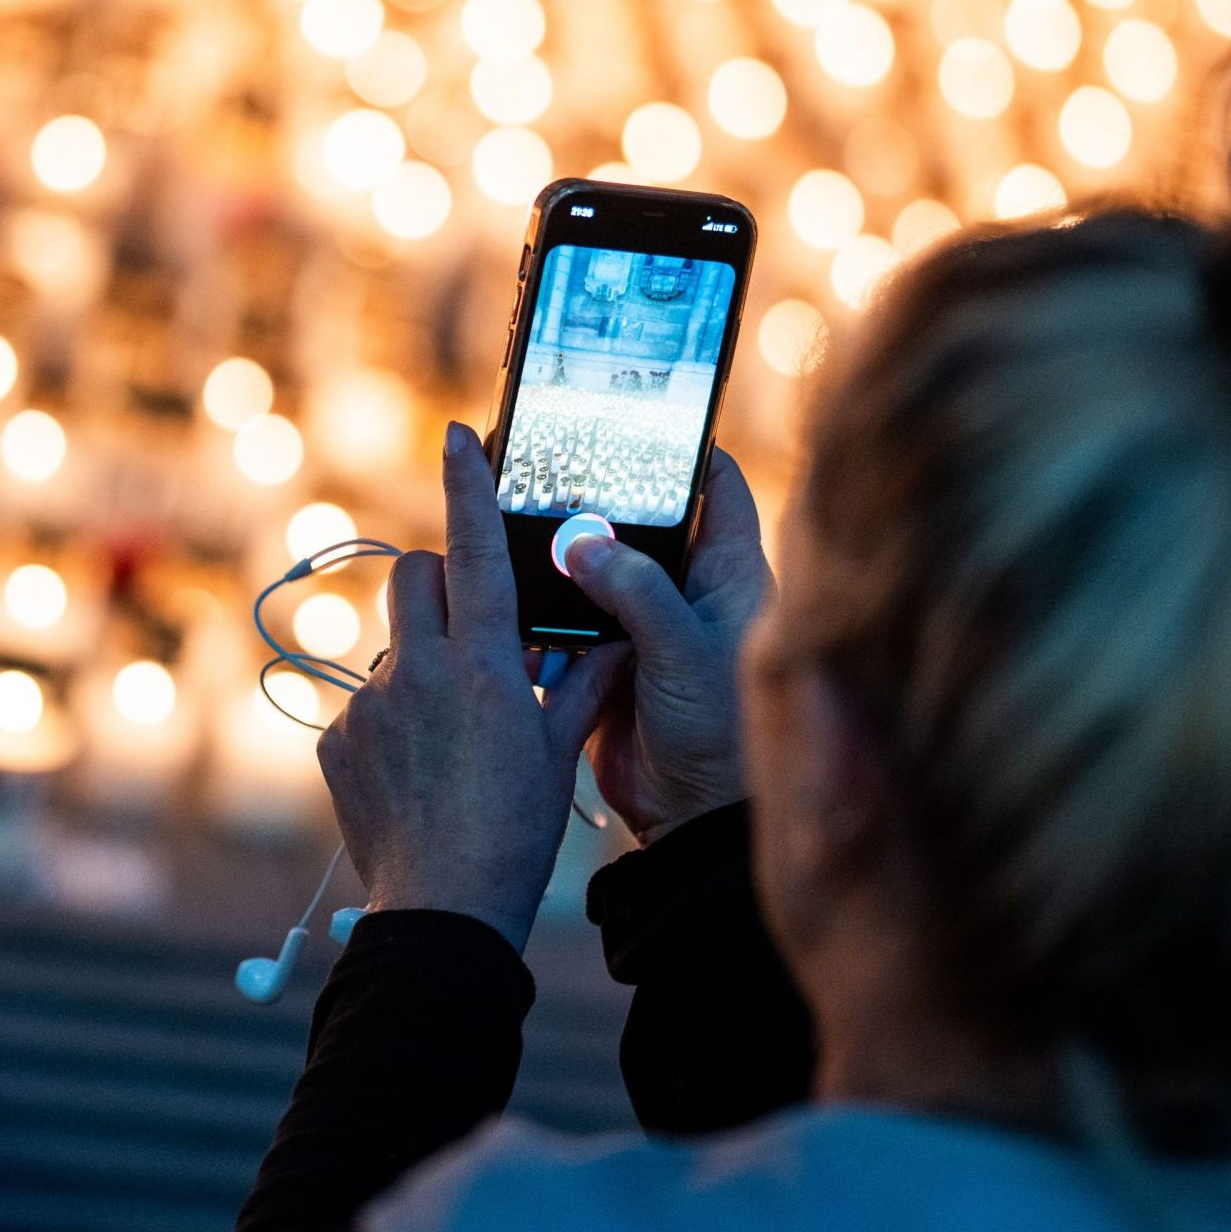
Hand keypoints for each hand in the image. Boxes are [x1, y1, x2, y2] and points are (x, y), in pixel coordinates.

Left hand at [316, 421, 602, 951]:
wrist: (442, 910)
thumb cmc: (515, 829)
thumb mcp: (556, 750)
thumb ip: (577, 683)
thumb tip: (607, 638)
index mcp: (483, 663)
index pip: (476, 549)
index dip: (469, 485)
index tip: (461, 435)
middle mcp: (419, 669)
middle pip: (415, 577)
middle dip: (439, 582)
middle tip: (470, 627)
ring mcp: (370, 703)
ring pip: (391, 642)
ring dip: (419, 657)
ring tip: (448, 723)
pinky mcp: (336, 738)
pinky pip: (365, 700)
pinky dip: (392, 717)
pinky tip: (417, 767)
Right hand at [550, 447, 772, 843]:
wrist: (690, 818)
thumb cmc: (716, 732)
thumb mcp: (684, 651)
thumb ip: (637, 591)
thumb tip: (582, 542)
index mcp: (726, 573)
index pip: (713, 486)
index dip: (680, 447)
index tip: (636, 413)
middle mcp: (686, 589)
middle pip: (640, 519)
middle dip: (598, 492)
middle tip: (550, 453)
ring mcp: (644, 624)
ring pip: (597, 566)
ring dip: (560, 550)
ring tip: (512, 504)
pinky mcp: (605, 661)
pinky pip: (568, 618)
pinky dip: (540, 605)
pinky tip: (504, 580)